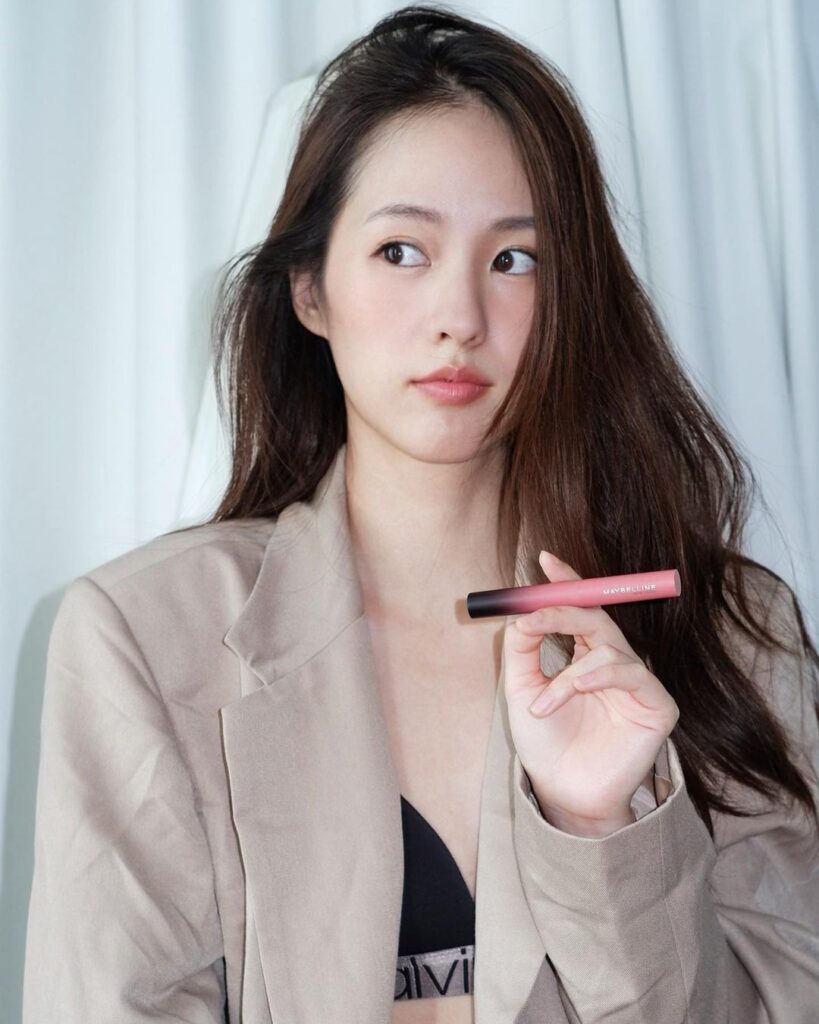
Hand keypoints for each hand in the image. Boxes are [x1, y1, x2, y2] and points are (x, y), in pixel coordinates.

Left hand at [503, 551, 678, 835]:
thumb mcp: (520, 689)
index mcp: (582, 654)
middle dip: (565, 608)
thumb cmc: (544, 742)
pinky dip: (594, 678)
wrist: (562, 791)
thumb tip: (521, 612)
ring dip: (567, 671)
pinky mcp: (657, 705)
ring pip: (607, 647)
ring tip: (543, 703)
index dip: (567, 583)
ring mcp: (636, 682)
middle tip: (534, 614)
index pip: (580, 609)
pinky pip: (630, 674)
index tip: (545, 560)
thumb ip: (522, 649)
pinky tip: (573, 694)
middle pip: (597, 617)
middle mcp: (611, 662)